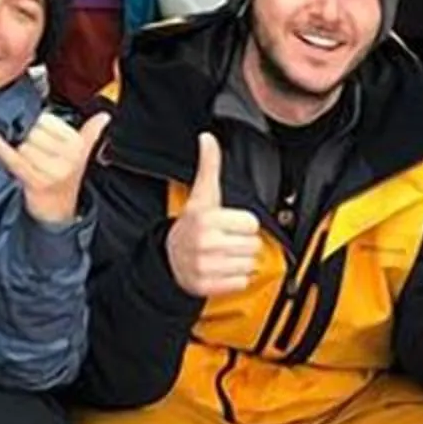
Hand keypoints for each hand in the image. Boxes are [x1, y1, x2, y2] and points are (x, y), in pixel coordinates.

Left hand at [0, 109, 112, 226]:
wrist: (59, 212)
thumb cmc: (67, 178)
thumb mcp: (82, 154)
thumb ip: (91, 133)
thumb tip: (104, 116)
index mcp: (78, 145)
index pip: (47, 121)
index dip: (38, 125)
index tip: (38, 132)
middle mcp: (68, 156)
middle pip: (33, 133)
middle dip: (28, 138)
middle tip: (32, 151)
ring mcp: (52, 170)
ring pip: (23, 146)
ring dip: (18, 150)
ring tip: (26, 160)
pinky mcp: (35, 181)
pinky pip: (15, 160)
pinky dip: (2, 149)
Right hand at [167, 133, 264, 300]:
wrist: (168, 259)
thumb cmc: (191, 225)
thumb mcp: (201, 195)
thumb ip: (209, 165)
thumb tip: (208, 138)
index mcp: (206, 218)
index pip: (252, 223)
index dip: (243, 223)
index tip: (228, 223)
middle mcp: (206, 242)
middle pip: (254, 245)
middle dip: (243, 243)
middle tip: (226, 239)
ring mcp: (206, 266)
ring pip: (249, 265)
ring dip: (240, 262)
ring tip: (224, 254)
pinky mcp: (207, 286)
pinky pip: (241, 282)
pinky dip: (235, 279)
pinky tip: (222, 269)